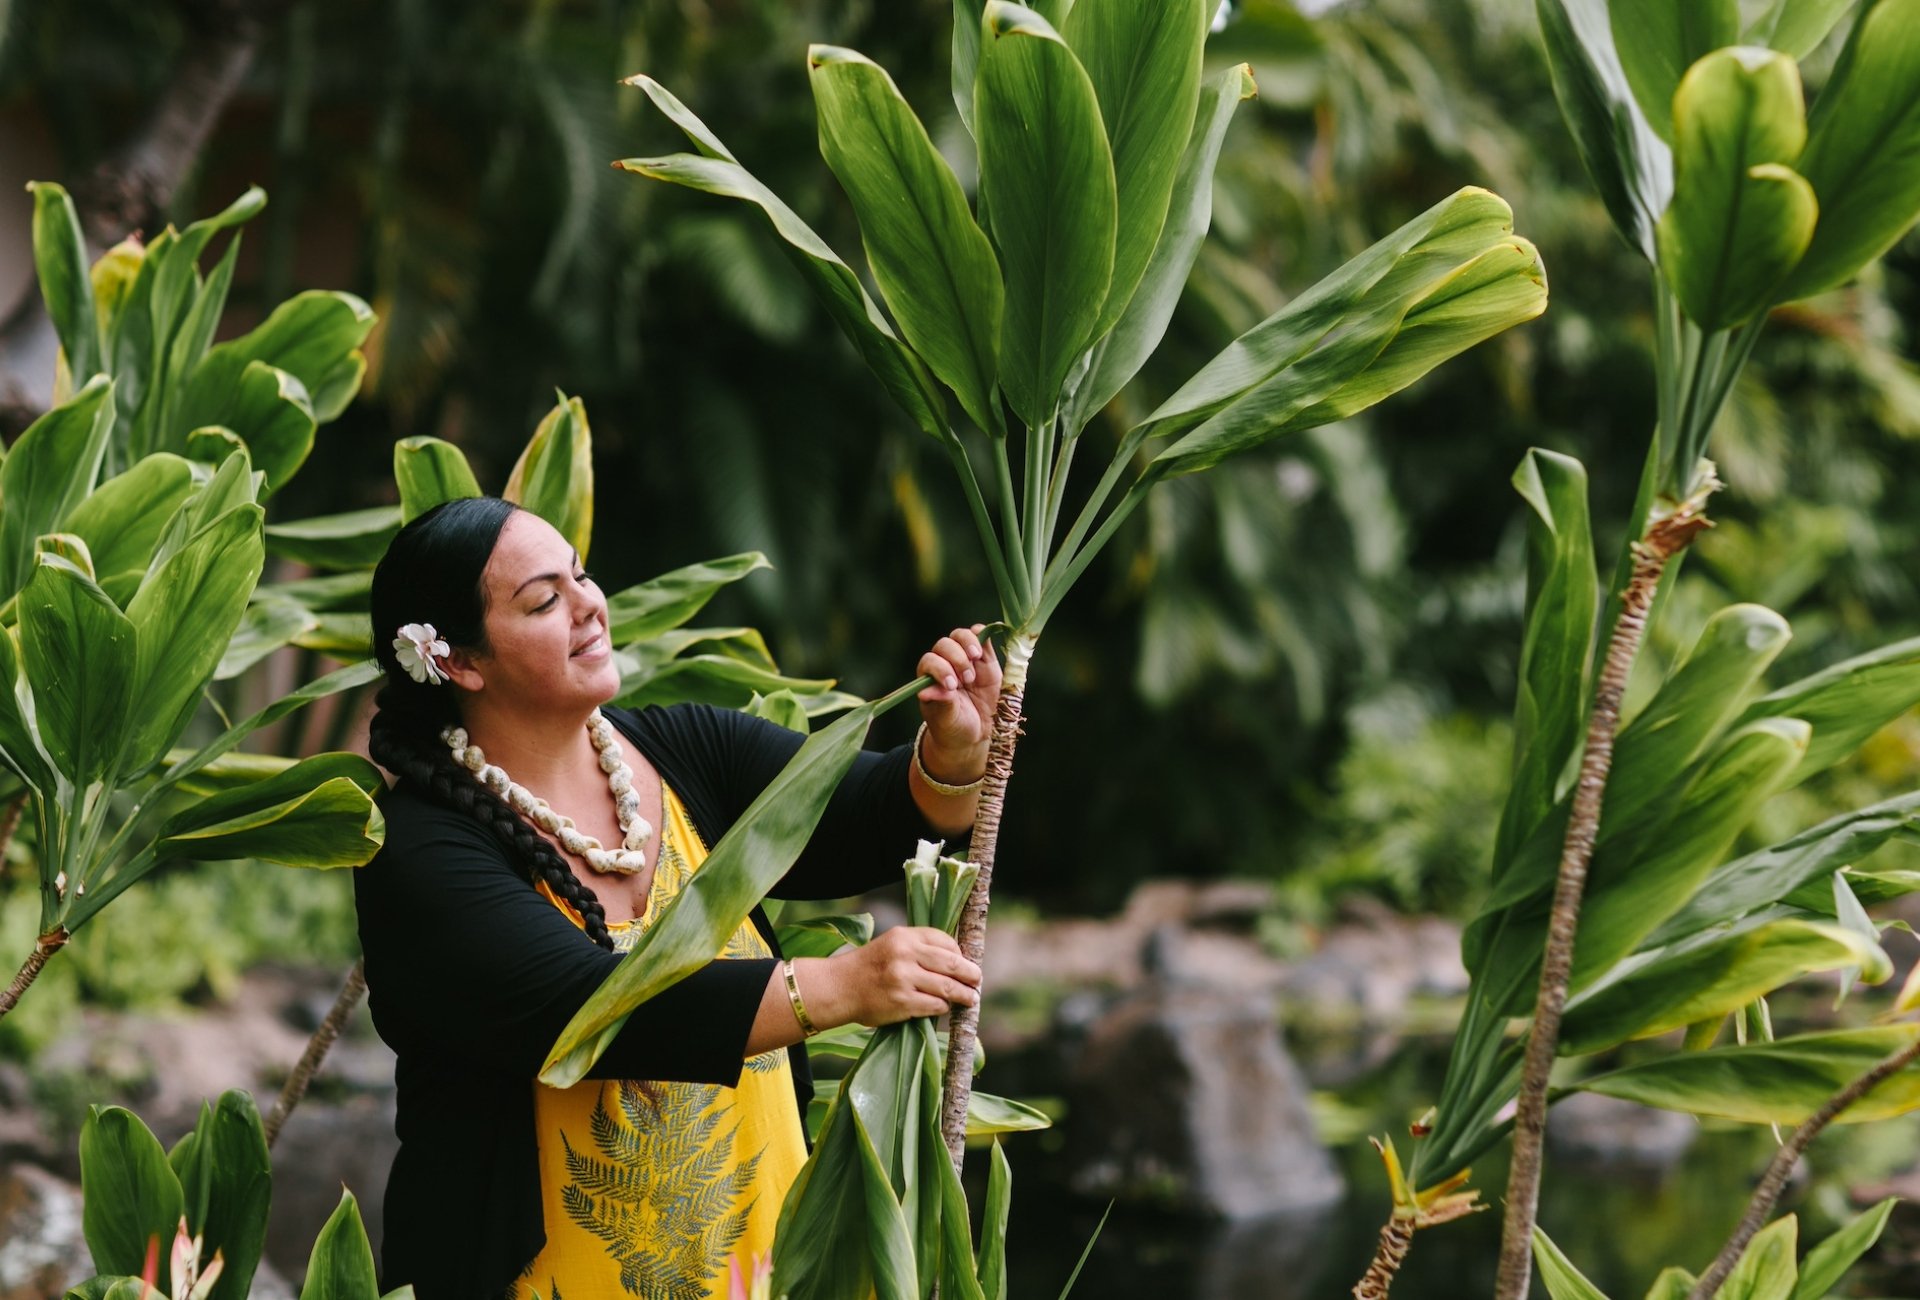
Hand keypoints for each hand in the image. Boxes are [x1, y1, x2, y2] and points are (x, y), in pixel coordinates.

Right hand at [799, 926, 982, 1027]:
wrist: (839, 987)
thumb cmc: (869, 967)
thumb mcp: (892, 945)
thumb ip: (919, 948)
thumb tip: (957, 960)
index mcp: (905, 936)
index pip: (946, 941)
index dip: (961, 954)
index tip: (966, 964)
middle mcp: (905, 954)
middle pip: (953, 964)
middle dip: (971, 975)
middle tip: (978, 982)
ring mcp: (904, 979)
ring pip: (948, 987)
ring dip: (964, 995)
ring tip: (971, 999)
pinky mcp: (902, 1002)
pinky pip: (935, 1005)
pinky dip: (943, 1007)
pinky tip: (944, 1007)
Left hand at [915, 624, 1001, 775]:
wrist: (977, 733)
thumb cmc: (954, 726)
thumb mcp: (947, 718)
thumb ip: (941, 702)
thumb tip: (924, 692)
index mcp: (930, 677)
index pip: (930, 661)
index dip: (940, 668)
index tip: (952, 686)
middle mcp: (946, 664)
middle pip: (945, 645)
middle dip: (957, 658)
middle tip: (967, 679)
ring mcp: (966, 660)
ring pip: (961, 636)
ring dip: (968, 643)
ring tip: (975, 659)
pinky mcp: (986, 660)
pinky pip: (982, 638)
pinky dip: (983, 635)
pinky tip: (983, 647)